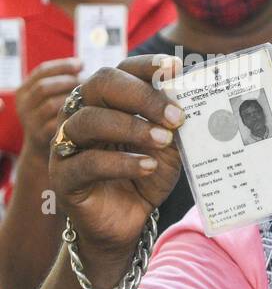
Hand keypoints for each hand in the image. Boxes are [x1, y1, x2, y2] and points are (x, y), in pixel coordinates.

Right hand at [16, 57, 81, 147]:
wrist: (46, 152)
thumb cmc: (57, 118)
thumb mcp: (53, 98)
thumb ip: (63, 82)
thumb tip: (82, 63)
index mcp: (25, 90)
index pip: (41, 71)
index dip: (62, 65)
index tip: (82, 63)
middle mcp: (23, 105)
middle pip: (44, 87)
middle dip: (69, 82)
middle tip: (89, 84)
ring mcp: (30, 122)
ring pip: (51, 105)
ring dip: (73, 100)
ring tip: (92, 99)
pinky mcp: (40, 137)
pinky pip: (58, 123)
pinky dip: (74, 117)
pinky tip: (90, 115)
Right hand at [48, 56, 185, 287]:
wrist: (128, 222)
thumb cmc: (147, 175)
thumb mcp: (168, 147)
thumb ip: (172, 124)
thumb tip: (191, 99)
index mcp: (107, 101)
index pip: (121, 70)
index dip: (146, 67)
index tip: (175, 69)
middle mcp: (82, 114)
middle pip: (100, 85)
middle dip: (142, 96)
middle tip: (175, 116)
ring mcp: (68, 143)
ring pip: (89, 120)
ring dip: (132, 127)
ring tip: (164, 140)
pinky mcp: (64, 176)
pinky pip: (87, 162)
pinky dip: (122, 162)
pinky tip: (148, 166)